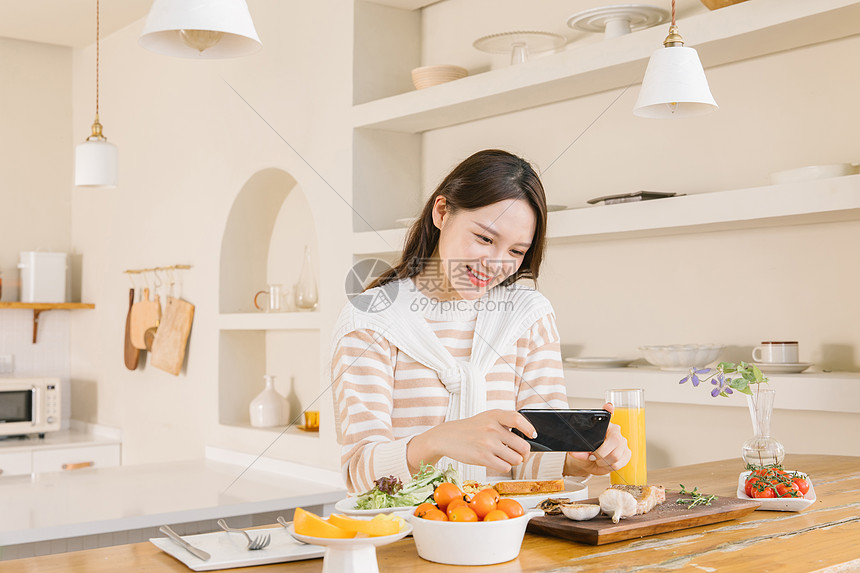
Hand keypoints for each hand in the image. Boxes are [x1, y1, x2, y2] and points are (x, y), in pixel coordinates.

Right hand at [407, 409, 535, 474]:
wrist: (447, 436)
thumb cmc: (471, 428)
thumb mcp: (487, 418)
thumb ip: (505, 422)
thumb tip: (528, 436)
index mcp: (495, 415)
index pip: (517, 419)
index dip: (528, 428)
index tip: (532, 435)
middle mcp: (492, 428)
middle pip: (523, 446)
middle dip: (523, 454)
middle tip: (518, 454)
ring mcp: (488, 444)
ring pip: (516, 459)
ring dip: (513, 461)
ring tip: (504, 457)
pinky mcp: (483, 458)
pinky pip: (505, 467)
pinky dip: (504, 467)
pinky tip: (496, 461)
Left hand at [564, 402, 631, 476]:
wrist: (590, 463)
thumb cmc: (586, 453)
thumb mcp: (579, 452)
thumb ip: (578, 452)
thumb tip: (574, 453)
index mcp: (603, 426)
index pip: (608, 414)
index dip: (609, 410)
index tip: (608, 406)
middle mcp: (615, 431)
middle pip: (615, 441)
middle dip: (601, 453)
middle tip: (593, 456)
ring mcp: (623, 442)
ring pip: (616, 455)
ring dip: (604, 461)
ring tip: (598, 460)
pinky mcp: (627, 453)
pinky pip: (620, 463)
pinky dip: (610, 466)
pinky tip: (605, 463)